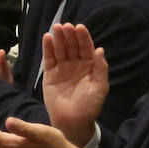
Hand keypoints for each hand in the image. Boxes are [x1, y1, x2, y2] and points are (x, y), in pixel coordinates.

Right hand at [41, 23, 107, 146]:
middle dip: (69, 35)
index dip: (83, 37)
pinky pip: (49, 58)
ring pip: (60, 49)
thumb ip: (101, 68)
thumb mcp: (100, 87)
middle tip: (65, 26)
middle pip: (72, 45)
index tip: (79, 27)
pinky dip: (48, 48)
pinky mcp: (50, 74)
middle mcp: (76, 64)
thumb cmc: (90, 105)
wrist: (73, 121)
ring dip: (58, 38)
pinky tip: (47, 38)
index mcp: (90, 65)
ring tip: (56, 28)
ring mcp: (62, 68)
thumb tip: (100, 49)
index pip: (86, 47)